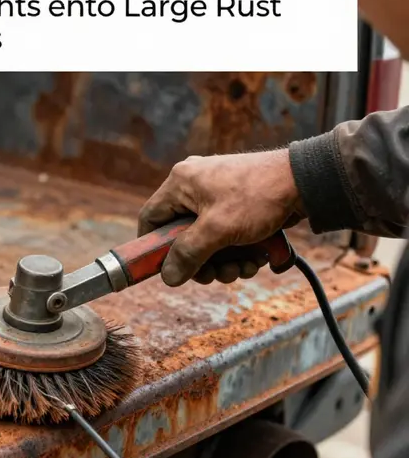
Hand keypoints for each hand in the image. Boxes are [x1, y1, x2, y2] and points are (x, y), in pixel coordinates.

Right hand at [138, 150, 303, 286]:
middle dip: (200, 262)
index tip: (166, 269)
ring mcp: (216, 195)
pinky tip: (257, 257)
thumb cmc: (259, 197)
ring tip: (245, 267)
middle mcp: (194, 186)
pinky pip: (226, 235)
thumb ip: (188, 254)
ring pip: (206, 240)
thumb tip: (167, 277)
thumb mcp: (218, 229)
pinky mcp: (236, 204)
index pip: (150, 219)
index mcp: (180, 183)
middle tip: (216, 275)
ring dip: (223, 262)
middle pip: (181, 236)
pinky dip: (238, 251)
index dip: (153, 248)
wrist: (306, 181)